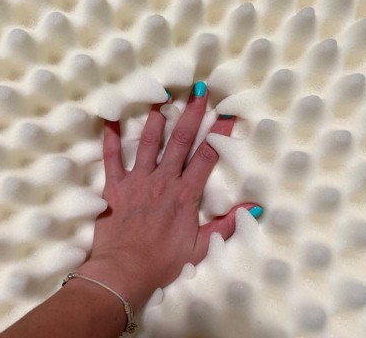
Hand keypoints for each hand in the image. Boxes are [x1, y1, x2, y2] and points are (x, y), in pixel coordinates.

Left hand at [77, 82, 262, 312]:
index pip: (207, 156)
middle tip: (199, 92)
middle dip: (192, 114)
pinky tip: (110, 119)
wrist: (124, 272)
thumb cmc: (162, 262)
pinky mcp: (115, 185)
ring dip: (156, 118)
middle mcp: (163, 180)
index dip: (219, 133)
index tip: (227, 113)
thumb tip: (254, 208)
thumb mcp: (200, 247)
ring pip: (149, 142)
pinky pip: (111, 156)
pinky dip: (110, 137)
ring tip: (162, 97)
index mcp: (185, 194)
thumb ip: (226, 225)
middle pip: (181, 141)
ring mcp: (138, 180)